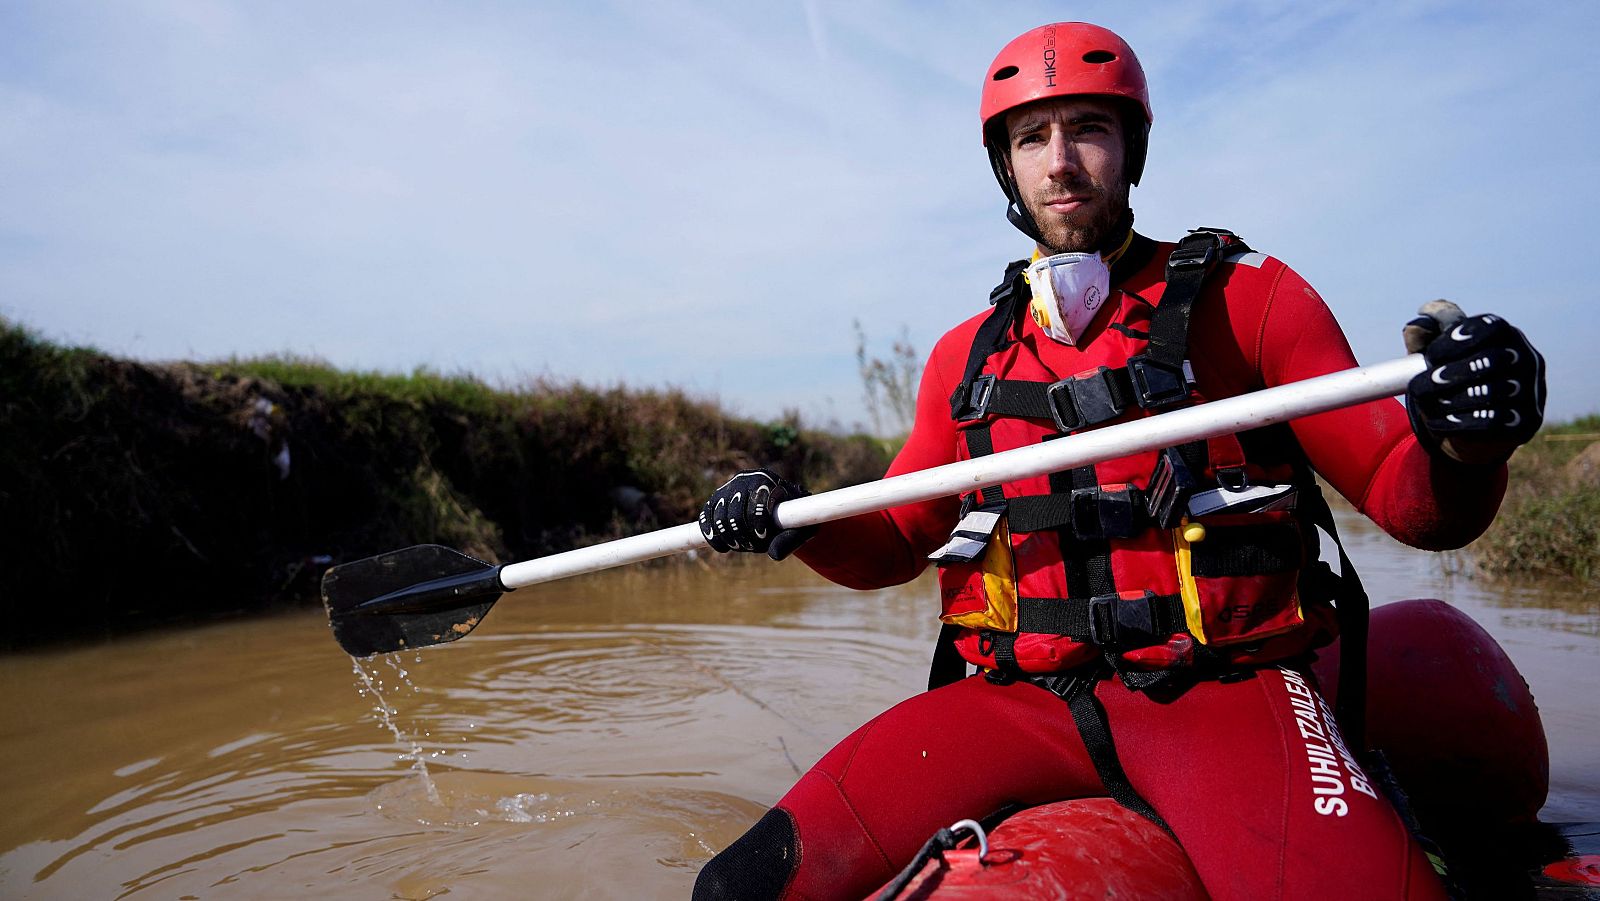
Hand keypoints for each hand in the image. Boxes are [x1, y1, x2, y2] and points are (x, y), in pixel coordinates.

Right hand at [698, 470, 817, 559]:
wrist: (779, 509)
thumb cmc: (793, 518)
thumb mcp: (800, 529)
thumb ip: (790, 540)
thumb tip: (774, 555)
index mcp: (767, 480)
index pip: (756, 502)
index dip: (758, 523)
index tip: (763, 539)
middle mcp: (744, 480)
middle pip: (735, 512)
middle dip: (743, 535)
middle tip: (753, 547)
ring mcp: (727, 489)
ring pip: (719, 517)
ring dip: (729, 538)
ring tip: (741, 547)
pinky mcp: (715, 500)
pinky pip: (707, 518)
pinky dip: (712, 535)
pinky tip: (723, 547)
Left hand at [1403, 300, 1545, 463]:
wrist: (1475, 423)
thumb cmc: (1455, 379)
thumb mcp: (1438, 355)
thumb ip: (1425, 338)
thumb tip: (1415, 327)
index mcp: (1506, 336)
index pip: (1491, 328)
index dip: (1458, 340)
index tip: (1431, 356)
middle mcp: (1527, 359)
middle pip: (1492, 360)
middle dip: (1452, 373)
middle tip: (1420, 385)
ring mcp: (1532, 391)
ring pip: (1492, 393)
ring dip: (1451, 400)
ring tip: (1425, 404)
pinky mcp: (1527, 420)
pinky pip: (1492, 422)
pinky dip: (1458, 423)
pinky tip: (1435, 423)